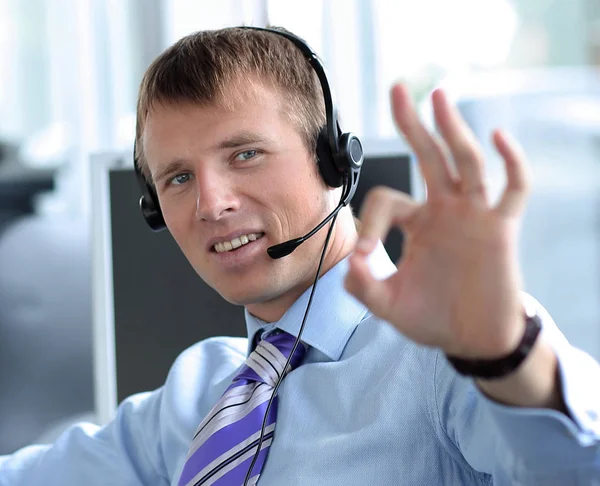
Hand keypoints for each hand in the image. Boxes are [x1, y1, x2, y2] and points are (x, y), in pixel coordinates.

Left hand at [345, 83, 530, 358]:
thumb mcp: (388, 305)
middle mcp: (443, 210)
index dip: (369, 221)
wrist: (470, 340)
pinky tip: (498, 136)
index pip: (385, 199)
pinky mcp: (501, 228)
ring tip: (437, 97)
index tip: (366, 255)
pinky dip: (511, 162)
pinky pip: (512, 188)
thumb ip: (364, 287)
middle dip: (412, 123)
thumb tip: (352, 260)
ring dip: (452, 129)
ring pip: (465, 162)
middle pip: (428, 156)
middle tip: (398, 88)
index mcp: (415, 222)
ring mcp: (473, 215)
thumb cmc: (431, 318)